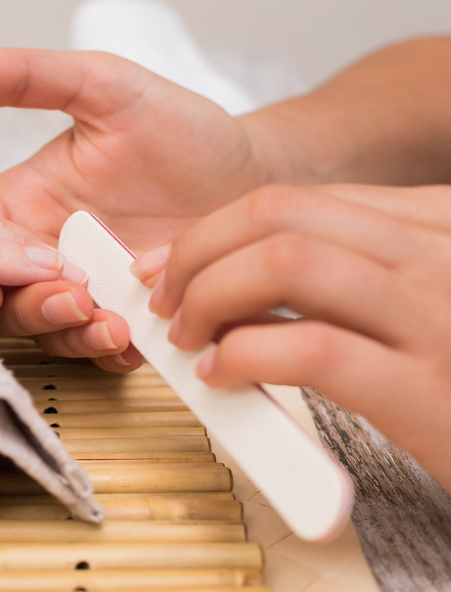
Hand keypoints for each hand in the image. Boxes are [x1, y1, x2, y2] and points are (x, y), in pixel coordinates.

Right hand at [0, 49, 273, 368]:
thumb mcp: (104, 87)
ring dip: (68, 333)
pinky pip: (100, 353)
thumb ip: (23, 76)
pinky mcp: (125, 324)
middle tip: (72, 295)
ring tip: (110, 321)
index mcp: (20, 206)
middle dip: (26, 307)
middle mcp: (44, 255)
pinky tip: (135, 338)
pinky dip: (110, 352)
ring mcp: (84, 293)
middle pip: (0, 300)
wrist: (261, 175)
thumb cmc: (184, 130)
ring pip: (45, 333)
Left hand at [140, 183, 450, 489]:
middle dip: (198, 253)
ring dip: (210, 296)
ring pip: (286, 260)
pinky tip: (222, 377)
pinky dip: (242, 356)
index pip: (296, 202)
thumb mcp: (424, 304)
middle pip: (279, 216)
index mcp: (437, 225)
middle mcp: (440, 253)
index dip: (212, 231)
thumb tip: (239, 278)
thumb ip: (351, 280)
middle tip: (166, 303)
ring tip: (190, 340)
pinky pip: (308, 348)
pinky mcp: (428, 389)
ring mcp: (438, 315)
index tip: (168, 266)